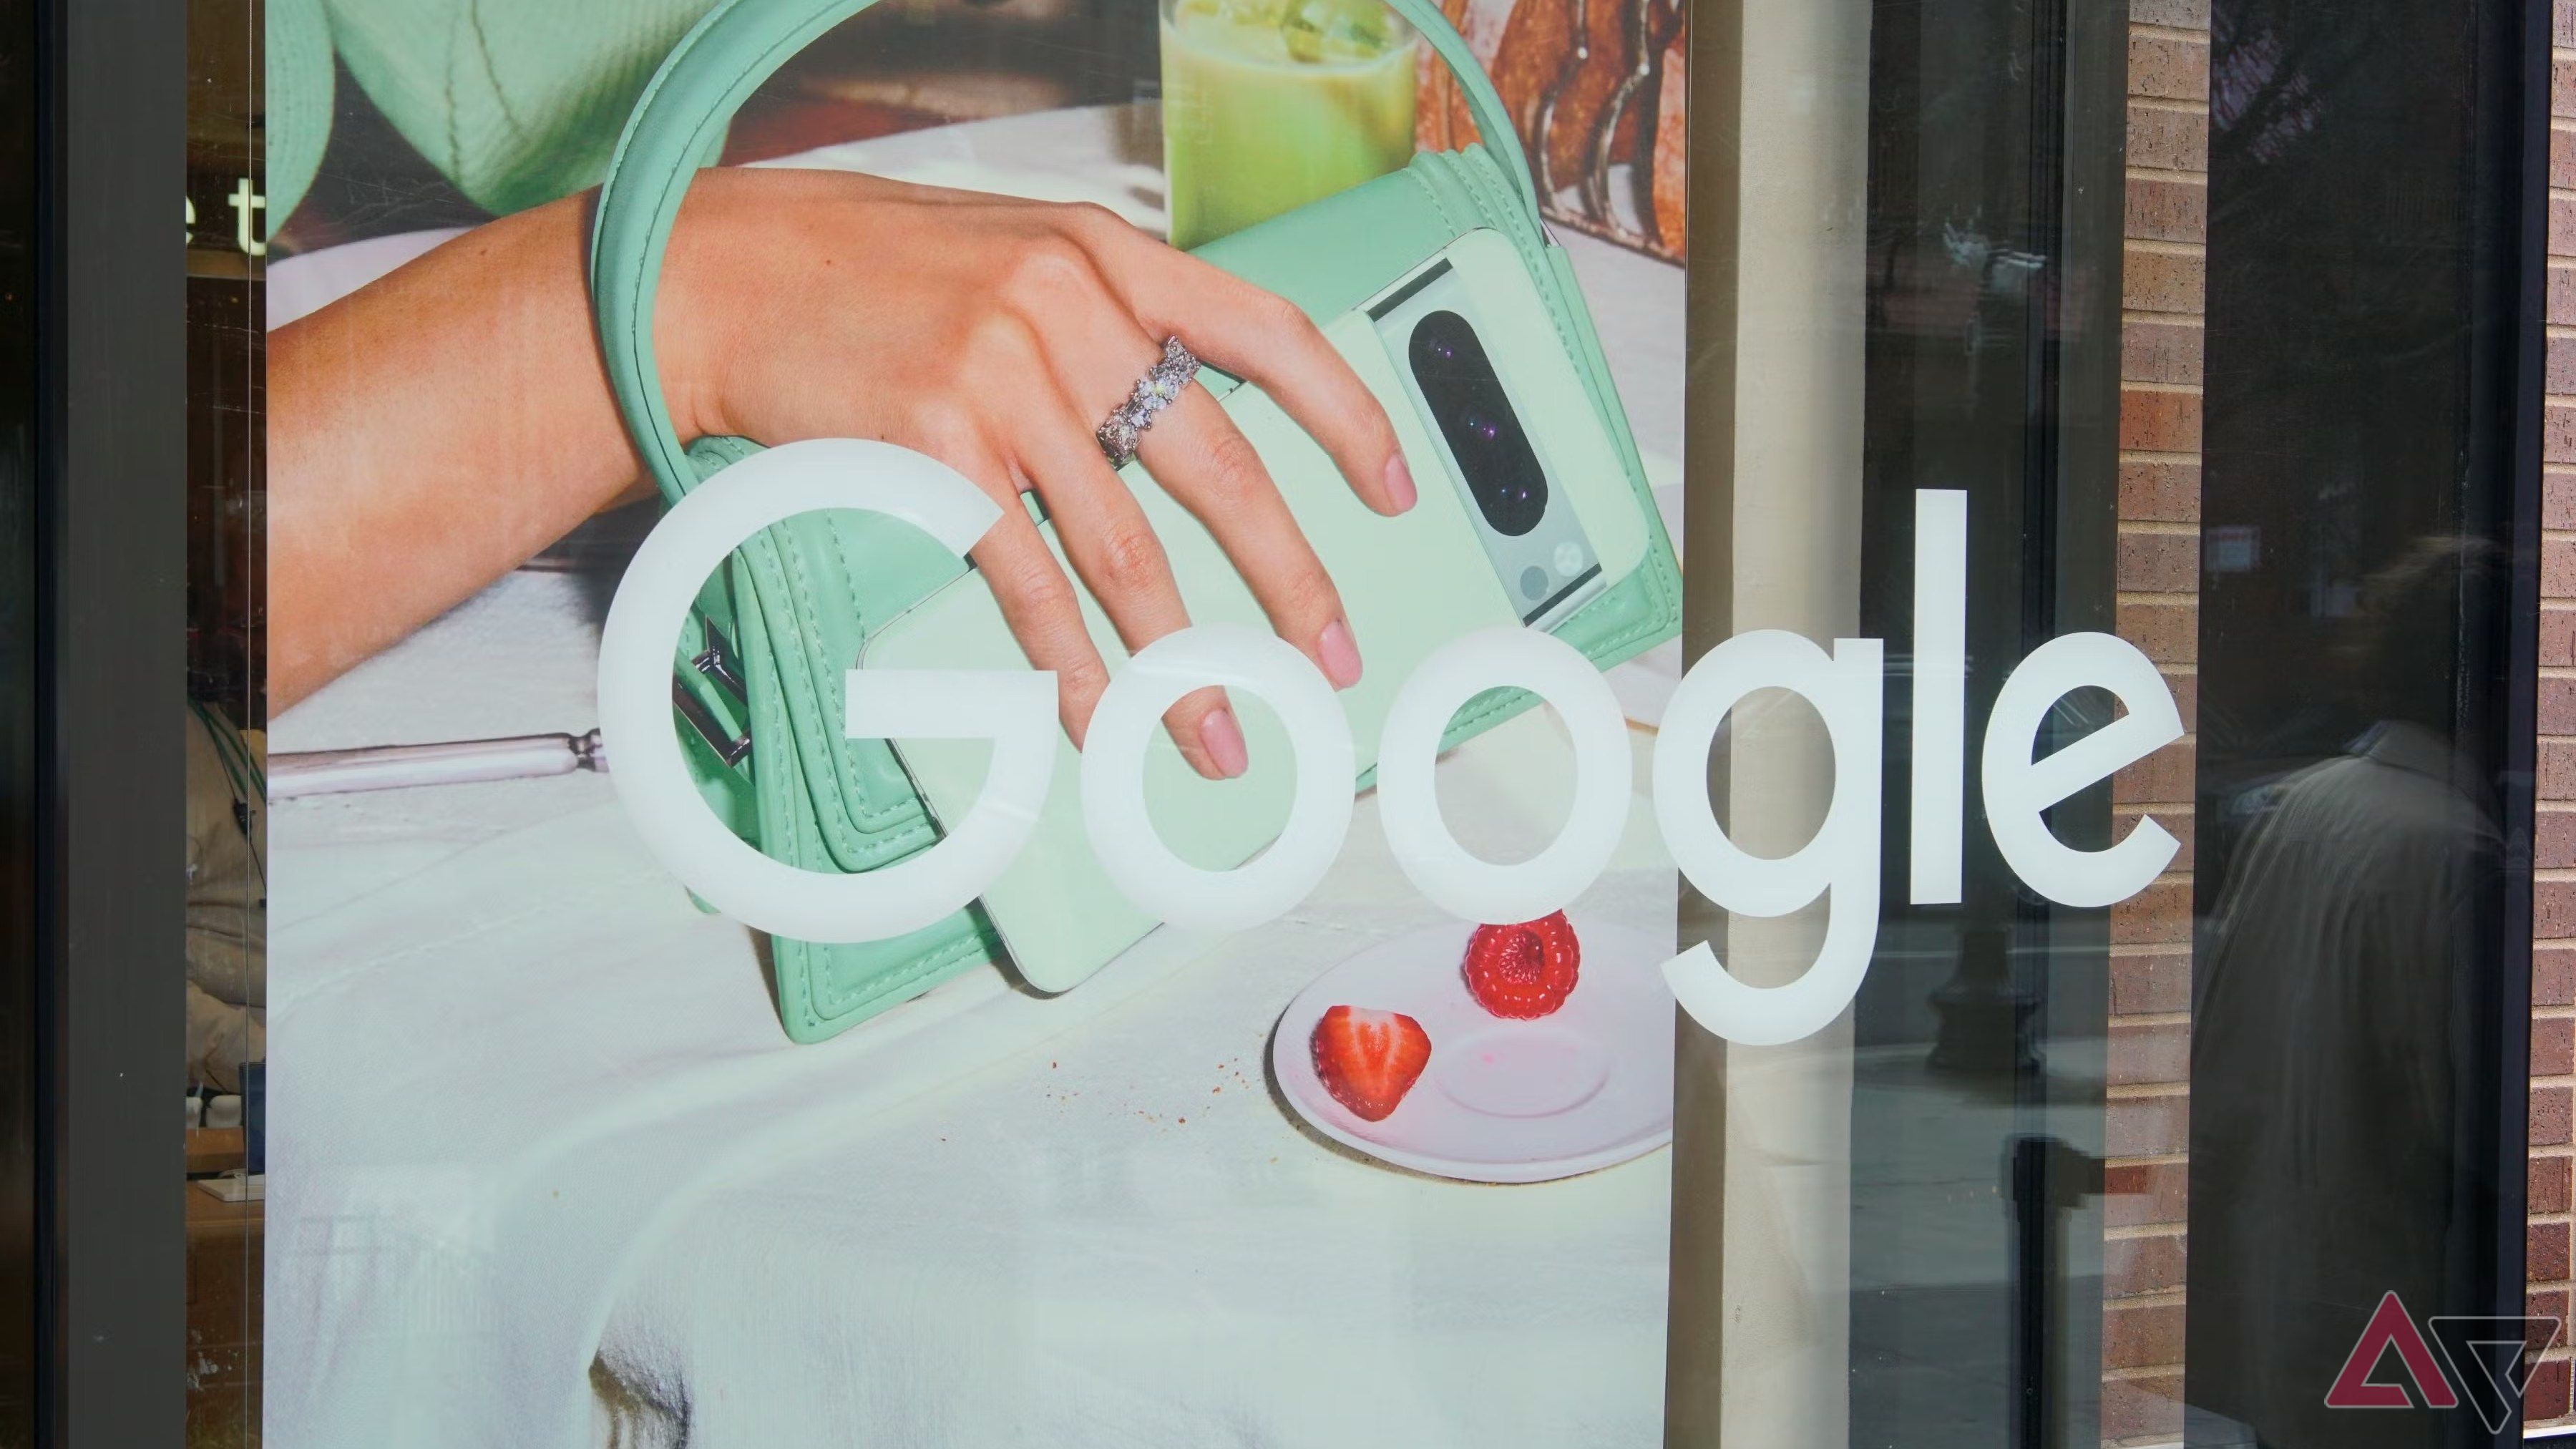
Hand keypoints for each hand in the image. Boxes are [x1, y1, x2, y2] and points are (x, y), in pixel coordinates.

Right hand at [661, 168, 1417, 778]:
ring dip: (1177, 660)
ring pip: (1124, 550)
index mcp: (1110, 257)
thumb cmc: (880, 275)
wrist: (735, 273)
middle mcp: (1071, 309)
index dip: (1346, 419)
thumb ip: (1113, 319)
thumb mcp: (1021, 255)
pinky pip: (1025, 582)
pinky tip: (1094, 713)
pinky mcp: (933, 450)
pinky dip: (1066, 662)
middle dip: (1287, 579)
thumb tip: (1198, 419)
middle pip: (1217, 468)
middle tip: (1324, 654)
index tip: (1394, 490)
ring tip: (1216, 730)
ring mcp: (1002, 380)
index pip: (1268, 336)